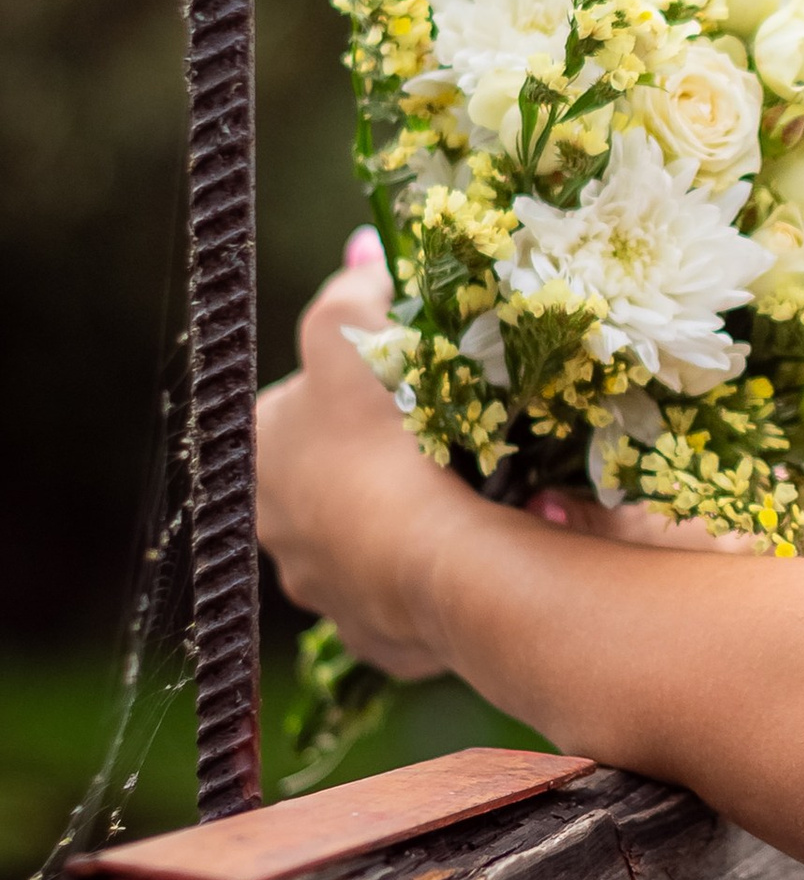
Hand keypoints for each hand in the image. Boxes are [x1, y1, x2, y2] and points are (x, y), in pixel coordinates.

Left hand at [256, 232, 481, 677]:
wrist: (432, 561)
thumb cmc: (381, 438)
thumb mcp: (351, 332)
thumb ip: (351, 284)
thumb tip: (363, 246)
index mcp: (256, 456)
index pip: (297, 406)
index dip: (353, 386)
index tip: (405, 380)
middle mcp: (272, 527)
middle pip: (328, 472)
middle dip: (375, 454)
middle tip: (444, 432)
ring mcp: (320, 587)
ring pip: (364, 535)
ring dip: (404, 515)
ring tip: (470, 489)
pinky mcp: (370, 633)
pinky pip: (402, 590)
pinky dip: (429, 570)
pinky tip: (470, 546)